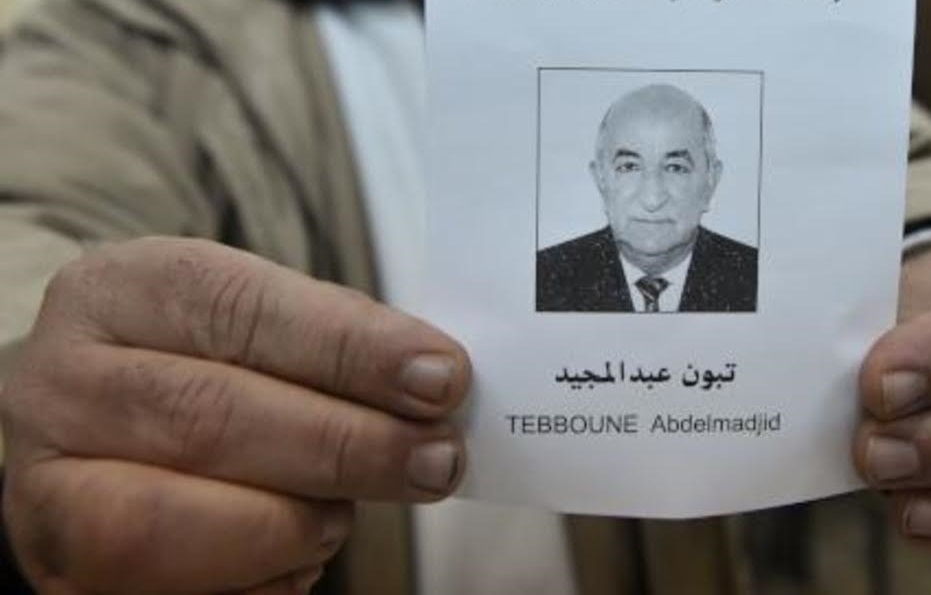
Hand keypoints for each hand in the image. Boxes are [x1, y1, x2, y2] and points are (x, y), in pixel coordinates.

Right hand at [0, 238, 470, 593]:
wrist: (99, 435)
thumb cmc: (205, 368)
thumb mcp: (256, 326)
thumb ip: (337, 345)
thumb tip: (436, 384)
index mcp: (118, 292)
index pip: (239, 308)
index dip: (348, 347)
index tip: (441, 378)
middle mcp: (62, 382)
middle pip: (210, 414)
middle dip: (345, 444)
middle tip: (435, 461)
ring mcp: (47, 485)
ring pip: (168, 520)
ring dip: (291, 523)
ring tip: (343, 514)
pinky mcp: (63, 572)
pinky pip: (172, 592)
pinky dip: (260, 578)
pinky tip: (298, 553)